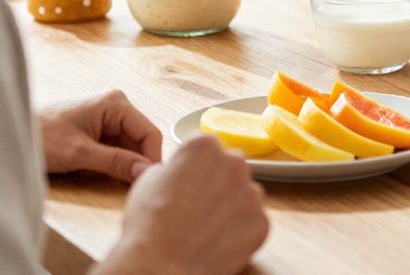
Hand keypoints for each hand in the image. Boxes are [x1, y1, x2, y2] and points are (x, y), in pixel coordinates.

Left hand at [38, 90, 160, 182]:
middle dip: (131, 163)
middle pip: (140, 141)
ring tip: (96, 173)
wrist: (10, 133)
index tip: (147, 183)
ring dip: (117, 164)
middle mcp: (116, 106)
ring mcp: (107, 117)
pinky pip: (114, 148)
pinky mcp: (98, 128)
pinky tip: (89, 168)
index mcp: (116, 104)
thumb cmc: (40, 137)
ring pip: (127, 147)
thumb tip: (146, 172)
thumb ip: (116, 163)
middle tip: (121, 185)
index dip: (152, 159)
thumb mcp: (80, 154)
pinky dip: (106, 162)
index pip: (149, 133)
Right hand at [100, 136, 268, 274]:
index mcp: (204, 146)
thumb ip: (174, 166)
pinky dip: (239, 229)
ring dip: (230, 205)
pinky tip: (217, 240)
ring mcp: (252, 193)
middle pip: (229, 167)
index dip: (193, 166)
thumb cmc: (149, 224)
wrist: (162, 266)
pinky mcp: (262, 222)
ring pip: (244, 193)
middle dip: (217, 181)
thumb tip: (181, 170)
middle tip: (196, 205)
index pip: (205, 147)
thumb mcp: (148, 180)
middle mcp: (234, 163)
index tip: (185, 180)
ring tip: (205, 226)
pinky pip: (252, 220)